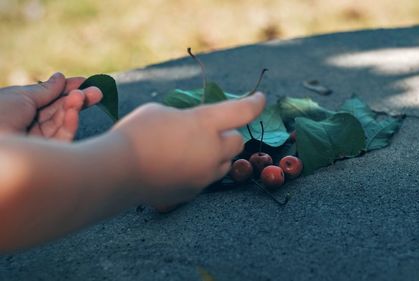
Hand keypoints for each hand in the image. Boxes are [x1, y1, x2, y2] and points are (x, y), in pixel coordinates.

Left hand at [0, 72, 102, 140]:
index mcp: (21, 111)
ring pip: (63, 124)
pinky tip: (73, 111)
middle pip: (60, 112)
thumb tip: (61, 77)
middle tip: (97, 92)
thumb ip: (46, 89)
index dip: (67, 89)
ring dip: (74, 108)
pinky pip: (63, 140)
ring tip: (82, 96)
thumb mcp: (22, 96)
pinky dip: (70, 124)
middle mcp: (30, 126)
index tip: (85, 81)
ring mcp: (38, 142)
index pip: (49, 100)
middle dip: (78, 100)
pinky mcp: (46, 157)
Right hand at [112, 92, 265, 208]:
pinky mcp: (193, 192)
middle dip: (229, 134)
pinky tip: (179, 166)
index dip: (255, 103)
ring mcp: (204, 175)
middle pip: (237, 142)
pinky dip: (200, 170)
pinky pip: (206, 179)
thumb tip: (191, 126)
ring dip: (217, 154)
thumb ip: (185, 117)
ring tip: (194, 149)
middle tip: (213, 131)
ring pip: (224, 163)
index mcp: (205, 123)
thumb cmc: (136, 133)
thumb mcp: (161, 112)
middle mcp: (212, 151)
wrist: (118, 171)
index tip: (261, 99)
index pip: (243, 111)